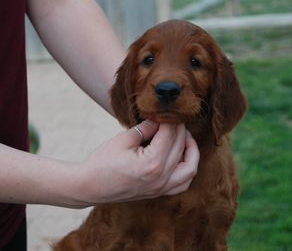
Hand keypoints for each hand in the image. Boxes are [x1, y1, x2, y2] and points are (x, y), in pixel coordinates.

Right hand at [78, 121, 199, 204]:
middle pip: (180, 146)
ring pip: (190, 167)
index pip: (170, 134)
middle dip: (178, 128)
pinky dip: (187, 168)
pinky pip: (183, 183)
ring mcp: (161, 188)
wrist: (89, 187)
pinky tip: (181, 156)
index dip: (169, 118)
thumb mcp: (124, 139)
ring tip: (182, 136)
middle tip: (171, 118)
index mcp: (152, 163)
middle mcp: (161, 178)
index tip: (166, 109)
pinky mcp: (159, 193)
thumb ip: (146, 128)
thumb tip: (160, 118)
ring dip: (190, 149)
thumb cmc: (102, 162)